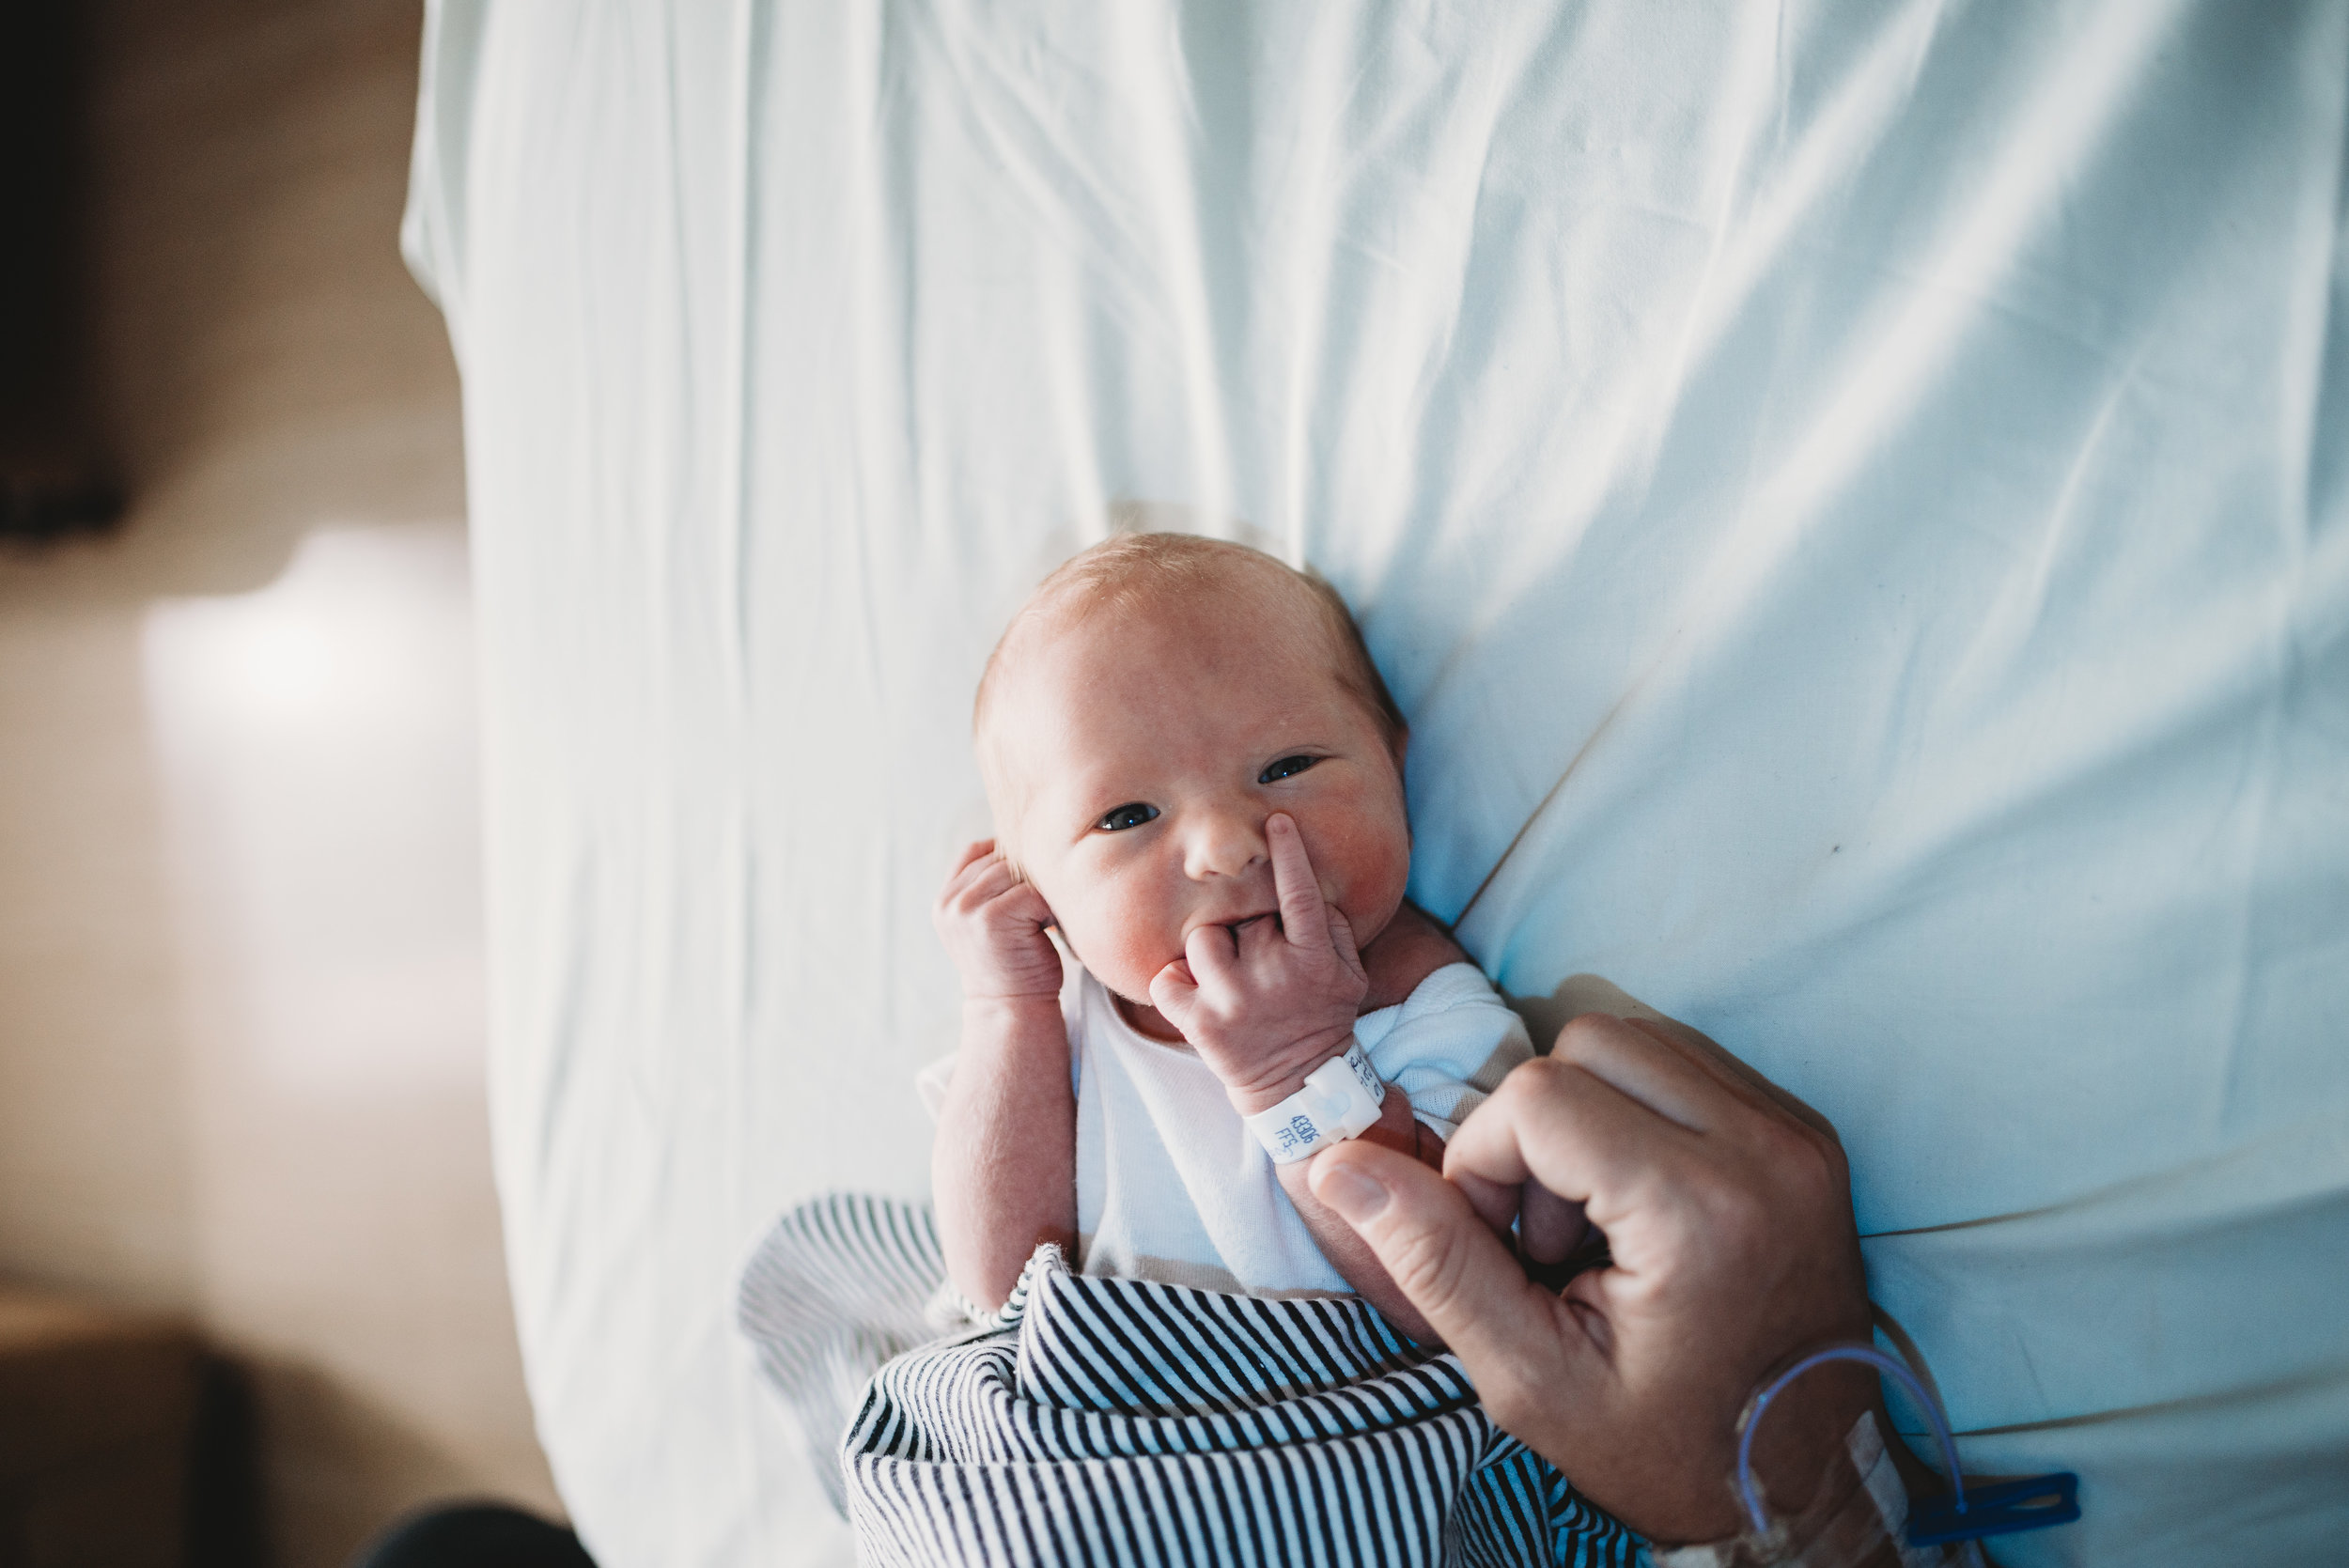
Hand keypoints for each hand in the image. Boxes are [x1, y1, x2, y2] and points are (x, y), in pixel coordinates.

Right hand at [932, 840, 1062, 1001]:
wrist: (1012, 1009)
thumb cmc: (1012, 962)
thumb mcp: (987, 919)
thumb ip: (987, 885)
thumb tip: (1018, 837)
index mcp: (945, 899)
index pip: (975, 851)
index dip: (1008, 858)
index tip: (1030, 880)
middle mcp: (949, 903)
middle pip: (999, 859)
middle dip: (1028, 876)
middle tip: (1045, 904)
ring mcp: (965, 910)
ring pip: (1017, 873)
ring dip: (1040, 891)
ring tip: (1046, 917)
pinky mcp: (990, 919)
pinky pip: (1030, 891)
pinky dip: (1047, 908)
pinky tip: (1048, 929)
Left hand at [1149, 813, 1368, 1113]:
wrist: (1299, 1086)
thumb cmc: (1321, 1016)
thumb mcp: (1349, 973)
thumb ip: (1332, 925)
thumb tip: (1305, 881)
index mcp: (1313, 959)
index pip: (1300, 894)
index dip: (1289, 853)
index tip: (1277, 822)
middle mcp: (1273, 976)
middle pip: (1244, 914)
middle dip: (1248, 929)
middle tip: (1260, 961)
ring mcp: (1233, 1001)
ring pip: (1201, 938)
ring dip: (1210, 951)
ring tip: (1228, 975)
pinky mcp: (1200, 1024)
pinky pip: (1166, 978)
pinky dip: (1174, 982)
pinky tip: (1196, 993)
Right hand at [1306, 1012, 1875, 1544]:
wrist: (1804, 1480)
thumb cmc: (1665, 1447)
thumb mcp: (1530, 1379)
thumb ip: (1436, 1262)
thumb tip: (1337, 1164)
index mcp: (1702, 1214)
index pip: (1540, 1095)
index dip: (1488, 1159)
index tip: (1508, 1245)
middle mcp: (1766, 1152)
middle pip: (1588, 1043)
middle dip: (1537, 1125)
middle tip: (1549, 1232)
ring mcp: (1797, 1137)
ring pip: (1637, 1039)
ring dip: (1588, 1112)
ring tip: (1596, 1220)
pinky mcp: (1807, 1134)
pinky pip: (1689, 1063)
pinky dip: (1638, 1111)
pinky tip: (1639, 1204)